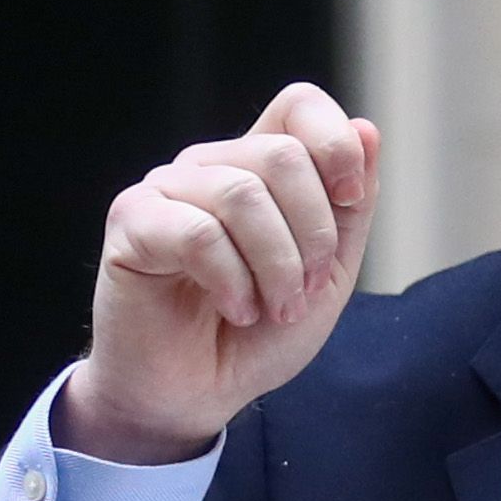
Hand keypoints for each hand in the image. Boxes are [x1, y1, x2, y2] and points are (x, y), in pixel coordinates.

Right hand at [56, 83, 379, 463]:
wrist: (196, 396)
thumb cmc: (256, 337)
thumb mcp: (327, 273)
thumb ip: (350, 206)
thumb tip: (367, 130)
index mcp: (258, 167)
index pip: (299, 104)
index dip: (335, 144)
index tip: (352, 200)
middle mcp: (209, 166)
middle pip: (281, 155)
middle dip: (311, 234)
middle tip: (303, 292)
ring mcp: (166, 190)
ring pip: (242, 195)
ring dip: (275, 267)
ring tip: (272, 307)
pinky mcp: (133, 225)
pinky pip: (197, 233)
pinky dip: (230, 281)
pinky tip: (233, 310)